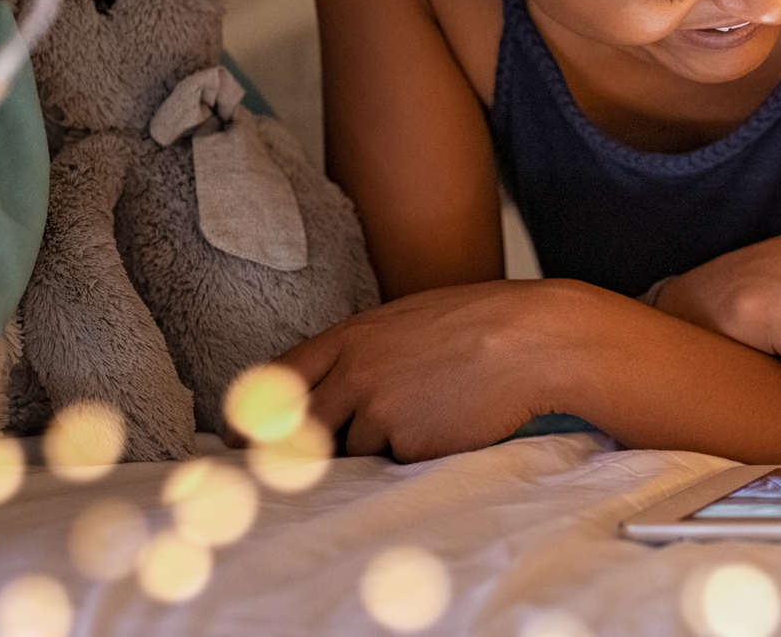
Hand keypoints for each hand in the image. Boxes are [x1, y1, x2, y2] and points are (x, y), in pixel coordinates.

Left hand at [279, 279, 594, 461]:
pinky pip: (396, 462)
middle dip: (306, 444)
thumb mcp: (410, 319)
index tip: (244, 436)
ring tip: (427, 410)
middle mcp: (354, 373)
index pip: (280, 379)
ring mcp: (379, 411)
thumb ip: (365, 349)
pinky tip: (448, 424)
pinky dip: (415, 453)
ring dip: (377, 443)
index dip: (259, 413)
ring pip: (354, 448)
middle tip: (315, 453)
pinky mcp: (408, 444)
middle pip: (302, 426)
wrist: (537, 340)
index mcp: (352, 336)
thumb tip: (333, 386)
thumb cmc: (483, 322)